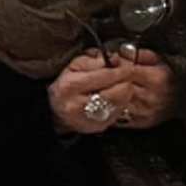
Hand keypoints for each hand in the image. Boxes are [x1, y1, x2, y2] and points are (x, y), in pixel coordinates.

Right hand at [51, 56, 168, 134]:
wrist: (56, 110)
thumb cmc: (67, 85)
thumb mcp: (75, 66)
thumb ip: (94, 60)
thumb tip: (114, 59)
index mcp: (71, 86)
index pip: (105, 76)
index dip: (121, 70)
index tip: (128, 65)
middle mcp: (78, 105)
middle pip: (117, 92)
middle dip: (125, 81)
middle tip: (126, 76)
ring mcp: (88, 119)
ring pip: (120, 103)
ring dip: (125, 93)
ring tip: (120, 86)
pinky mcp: (97, 127)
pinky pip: (118, 112)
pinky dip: (121, 103)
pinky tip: (115, 97)